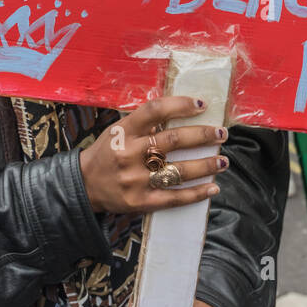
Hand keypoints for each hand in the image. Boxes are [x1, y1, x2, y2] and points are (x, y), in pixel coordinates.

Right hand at [78, 96, 226, 214]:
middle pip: (173, 140)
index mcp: (124, 131)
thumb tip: (183, 113)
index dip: (180, 105)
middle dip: (203, 136)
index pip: (155, 111)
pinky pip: (174, 198)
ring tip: (223, 161)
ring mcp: (135, 179)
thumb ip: (145, 123)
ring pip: (178, 171)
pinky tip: (212, 188)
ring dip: (206, 165)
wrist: (83, 185)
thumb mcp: (119, 130)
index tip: (202, 105)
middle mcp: (130, 153)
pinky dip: (196, 193)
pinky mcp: (140, 202)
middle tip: (221, 134)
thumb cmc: (107, 152)